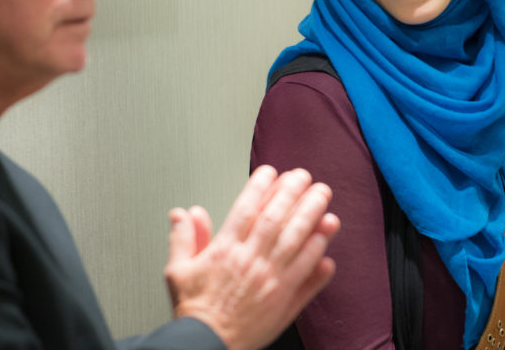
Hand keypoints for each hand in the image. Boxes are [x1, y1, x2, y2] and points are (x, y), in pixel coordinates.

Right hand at [164, 165, 338, 349]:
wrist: (207, 346)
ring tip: (323, 198)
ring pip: (297, 242)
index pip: (246, 209)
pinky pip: (307, 275)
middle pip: (277, 219)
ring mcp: (271, 281)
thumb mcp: (178, 271)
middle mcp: (251, 262)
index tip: (272, 172)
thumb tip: (184, 214)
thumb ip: (184, 239)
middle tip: (305, 177)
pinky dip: (318, 258)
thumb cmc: (196, 311)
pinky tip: (327, 243)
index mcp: (225, 250)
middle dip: (293, 193)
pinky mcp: (285, 301)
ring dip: (312, 217)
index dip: (261, 186)